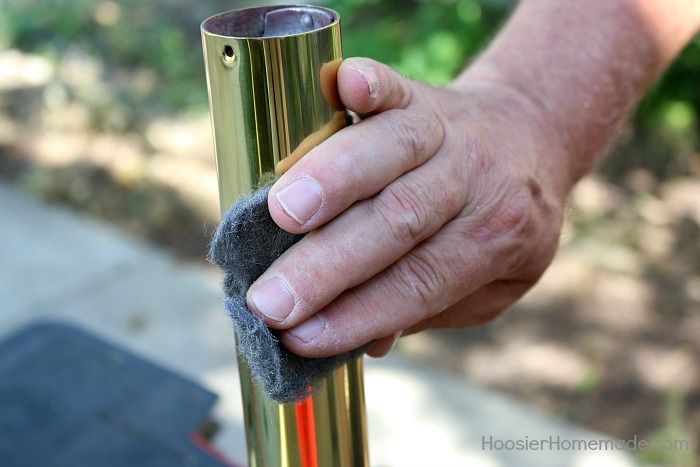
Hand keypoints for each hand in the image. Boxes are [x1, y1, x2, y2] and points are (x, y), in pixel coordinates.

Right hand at [246, 57, 569, 357]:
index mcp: (495, 236)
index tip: (298, 338)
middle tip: (268, 300)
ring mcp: (446, 130)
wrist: (532, 135)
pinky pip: (395, 86)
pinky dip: (368, 86)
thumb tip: (367, 342)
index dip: (358, 314)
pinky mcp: (419, 93)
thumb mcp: (492, 282)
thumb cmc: (498, 222)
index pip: (421, 283)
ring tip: (281, 213)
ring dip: (334, 180)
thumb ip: (434, 308)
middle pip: (399, 221)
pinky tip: (343, 86)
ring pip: (392, 151)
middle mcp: (474, 180)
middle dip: (328, 265)